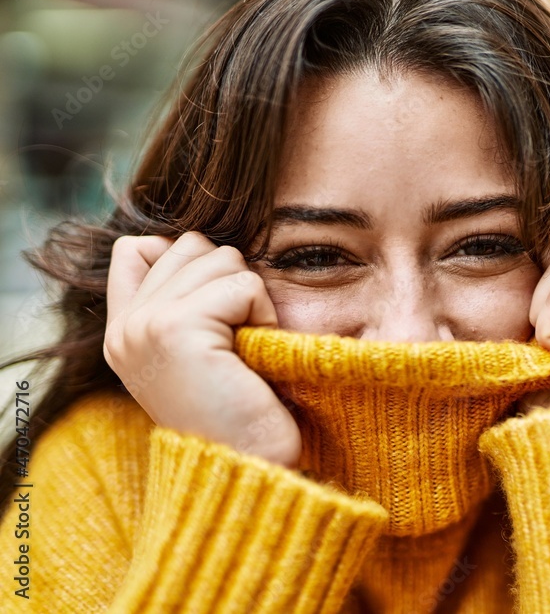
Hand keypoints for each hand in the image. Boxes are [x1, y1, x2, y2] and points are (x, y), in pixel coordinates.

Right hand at [103, 231, 300, 466]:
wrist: (250, 468)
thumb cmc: (242, 412)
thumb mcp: (199, 352)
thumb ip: (185, 300)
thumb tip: (201, 245)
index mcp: (122, 332)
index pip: (138, 247)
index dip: (188, 260)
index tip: (215, 312)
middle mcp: (125, 327)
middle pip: (190, 244)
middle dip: (228, 279)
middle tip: (235, 339)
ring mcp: (145, 325)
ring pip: (220, 256)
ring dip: (249, 297)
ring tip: (244, 348)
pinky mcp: (176, 328)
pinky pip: (243, 284)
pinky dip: (263, 314)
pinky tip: (255, 353)